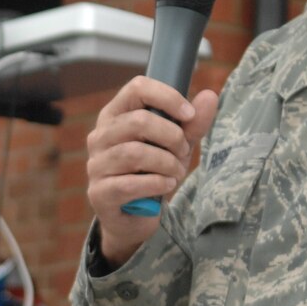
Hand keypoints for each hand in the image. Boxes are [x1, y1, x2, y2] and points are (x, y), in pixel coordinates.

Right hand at [85, 77, 219, 265]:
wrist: (135, 217)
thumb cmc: (153, 172)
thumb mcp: (176, 145)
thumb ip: (192, 124)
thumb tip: (210, 95)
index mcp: (115, 115)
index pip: (137, 88)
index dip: (167, 97)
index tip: (189, 114)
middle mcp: (99, 136)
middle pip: (138, 121)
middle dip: (172, 137)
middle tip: (184, 152)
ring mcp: (96, 165)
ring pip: (135, 153)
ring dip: (166, 163)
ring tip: (177, 172)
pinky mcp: (99, 193)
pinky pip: (130, 184)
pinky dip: (157, 183)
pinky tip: (167, 185)